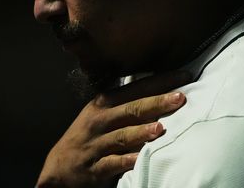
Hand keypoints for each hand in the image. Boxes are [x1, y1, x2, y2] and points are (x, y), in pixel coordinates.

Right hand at [36, 69, 193, 187]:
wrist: (60, 166)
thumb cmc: (88, 135)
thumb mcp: (100, 113)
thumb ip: (125, 101)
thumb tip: (159, 87)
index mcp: (104, 103)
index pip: (135, 88)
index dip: (159, 81)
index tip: (184, 76)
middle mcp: (100, 121)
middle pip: (130, 109)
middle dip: (156, 102)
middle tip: (180, 97)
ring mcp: (96, 144)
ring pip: (121, 136)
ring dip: (141, 132)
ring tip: (160, 128)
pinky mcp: (95, 168)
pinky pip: (113, 164)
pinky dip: (127, 161)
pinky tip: (141, 158)